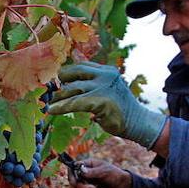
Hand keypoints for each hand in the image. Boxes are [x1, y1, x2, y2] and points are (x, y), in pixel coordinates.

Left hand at [48, 62, 166, 148]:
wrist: (137, 122)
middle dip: (61, 81)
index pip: (81, 65)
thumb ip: (92, 82)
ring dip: (59, 97)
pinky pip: (75, 103)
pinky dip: (61, 107)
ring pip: (73, 88)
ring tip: (51, 103)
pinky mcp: (100, 101)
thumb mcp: (107, 89)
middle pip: (75, 72)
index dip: (67, 72)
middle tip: (53, 92)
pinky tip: (52, 110)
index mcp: (106, 71)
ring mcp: (103, 87)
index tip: (58, 80)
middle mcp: (105, 75)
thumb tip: (68, 78)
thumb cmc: (118, 108)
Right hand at [68, 158, 130, 187]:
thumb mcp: (105, 170)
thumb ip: (93, 171)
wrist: (121, 187)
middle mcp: (83, 176)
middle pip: (75, 184)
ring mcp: (85, 185)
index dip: (72, 176)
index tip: (75, 182)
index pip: (73, 169)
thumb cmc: (114, 174)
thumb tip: (82, 171)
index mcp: (86, 166)